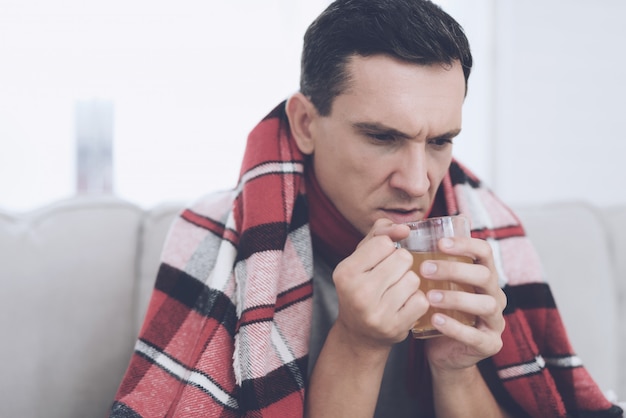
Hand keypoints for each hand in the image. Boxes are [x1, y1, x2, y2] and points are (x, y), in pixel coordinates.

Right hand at [332, 219, 428, 348]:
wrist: (359, 333)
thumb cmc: (362, 286)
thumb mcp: (361, 257)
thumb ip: (380, 233)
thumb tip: (405, 228)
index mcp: (345, 272)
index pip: (384, 243)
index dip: (387, 249)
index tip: (379, 261)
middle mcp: (358, 293)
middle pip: (403, 258)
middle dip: (401, 265)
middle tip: (389, 278)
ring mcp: (377, 313)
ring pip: (414, 279)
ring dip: (409, 283)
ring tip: (395, 291)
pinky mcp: (395, 328)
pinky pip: (422, 300)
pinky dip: (416, 300)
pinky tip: (403, 305)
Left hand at [421, 235, 506, 370]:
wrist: (443, 352)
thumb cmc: (436, 310)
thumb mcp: (434, 285)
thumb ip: (426, 262)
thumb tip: (399, 232)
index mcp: (483, 276)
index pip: (484, 252)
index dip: (466, 244)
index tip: (439, 243)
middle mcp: (495, 295)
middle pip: (485, 275)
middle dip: (454, 270)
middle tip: (424, 269)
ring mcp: (495, 321)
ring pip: (485, 304)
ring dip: (456, 298)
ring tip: (429, 296)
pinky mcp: (490, 344)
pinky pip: (477, 335)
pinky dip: (455, 327)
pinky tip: (435, 320)